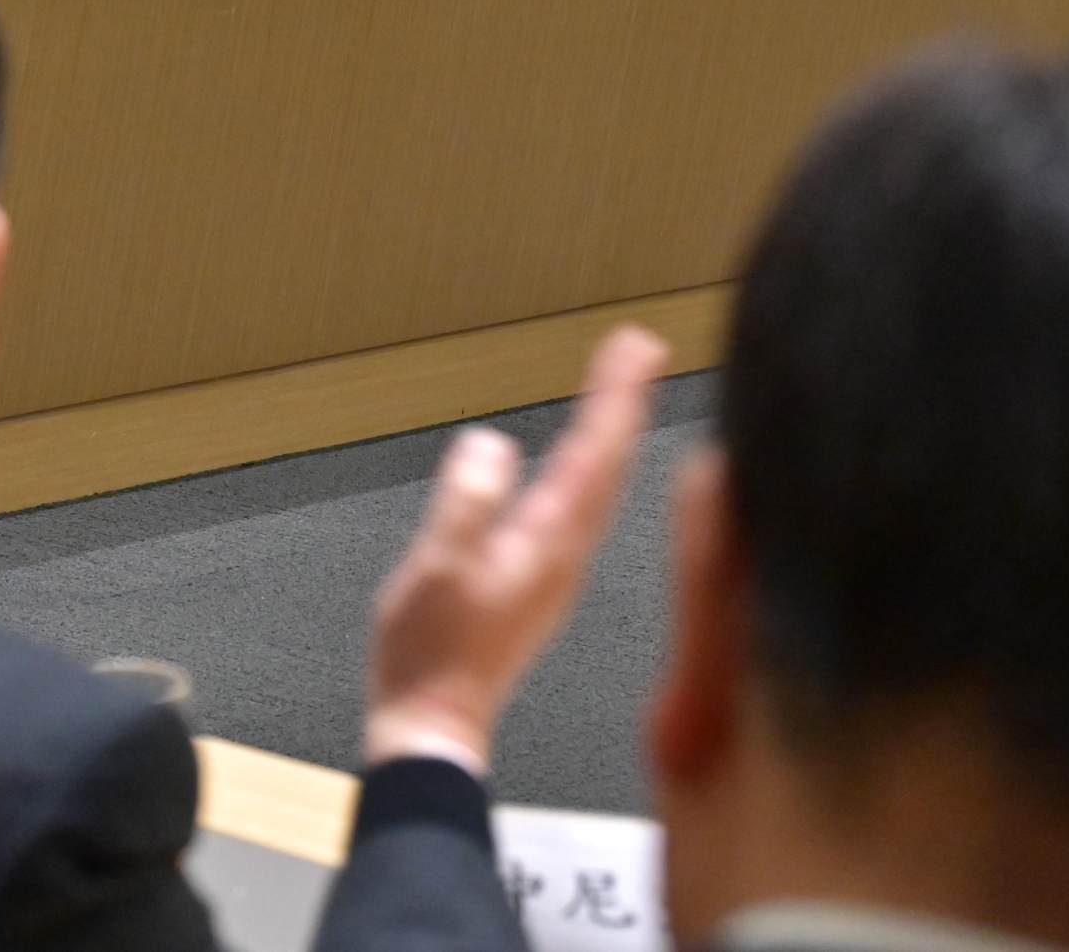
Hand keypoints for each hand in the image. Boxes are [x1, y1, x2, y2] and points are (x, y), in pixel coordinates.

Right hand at [361, 325, 663, 772]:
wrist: (433, 724)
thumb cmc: (429, 652)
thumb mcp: (437, 570)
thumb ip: (466, 505)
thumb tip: (492, 441)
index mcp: (547, 543)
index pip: (593, 455)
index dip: (616, 396)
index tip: (638, 344)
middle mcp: (565, 554)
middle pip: (607, 464)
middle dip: (623, 402)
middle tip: (639, 348)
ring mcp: (555, 571)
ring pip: (598, 487)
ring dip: (609, 433)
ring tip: (616, 390)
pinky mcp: (538, 583)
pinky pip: (578, 509)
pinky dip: (588, 470)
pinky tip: (579, 466)